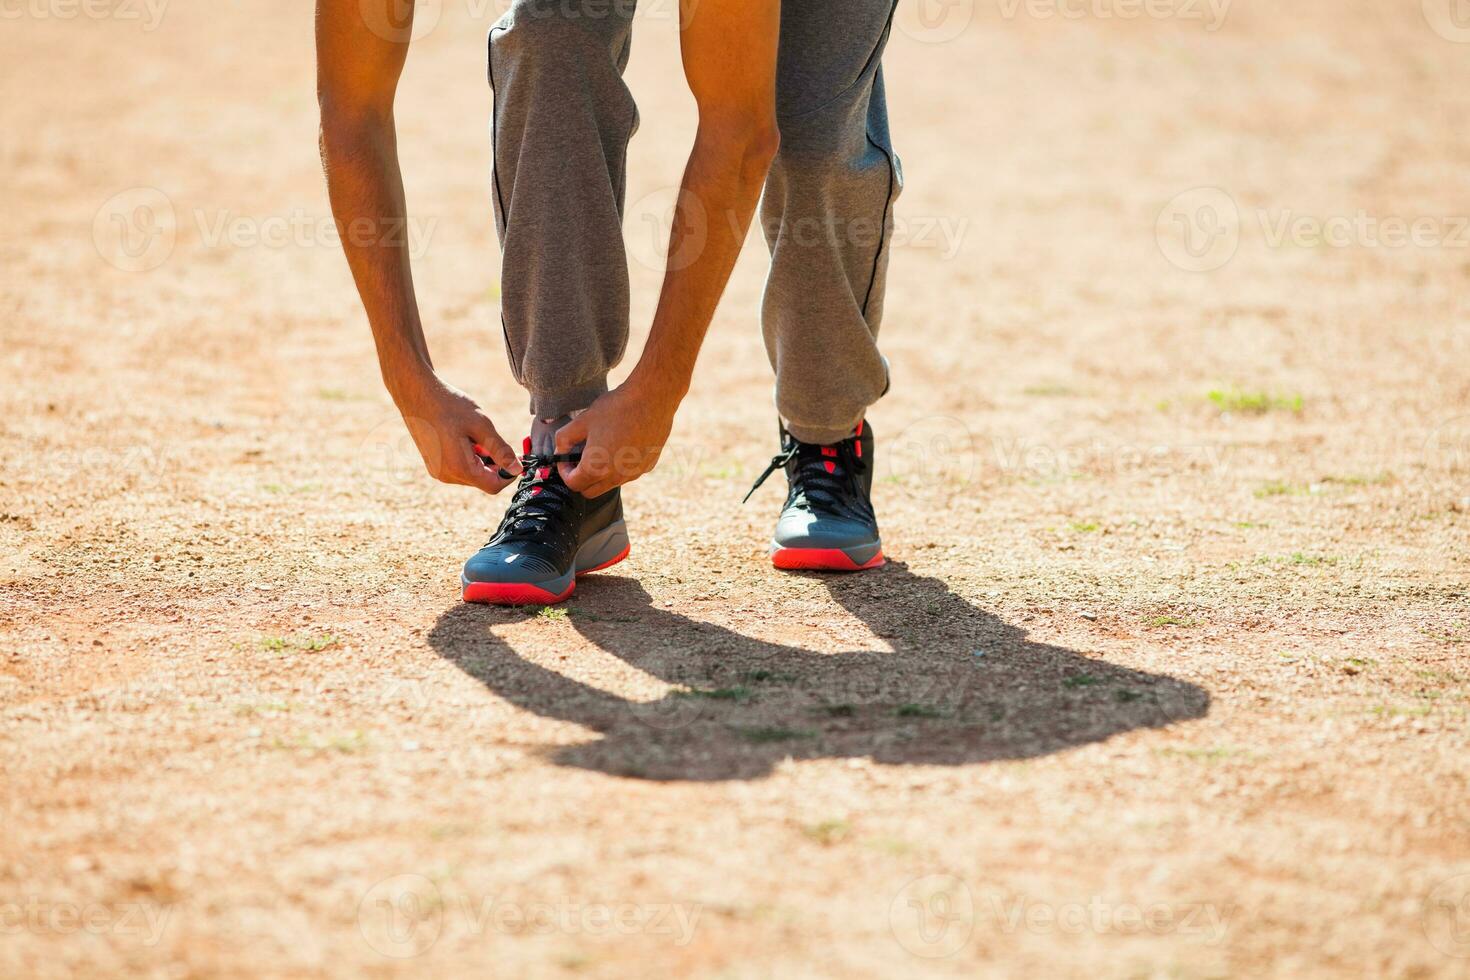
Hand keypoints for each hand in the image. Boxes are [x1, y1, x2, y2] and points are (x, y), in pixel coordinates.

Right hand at [392, 372, 521, 494]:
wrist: (416, 393)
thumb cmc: (449, 405)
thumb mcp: (481, 425)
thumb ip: (501, 450)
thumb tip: (518, 469)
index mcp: (459, 468)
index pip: (493, 486)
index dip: (509, 474)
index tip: (517, 457)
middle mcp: (447, 475)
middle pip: (482, 480)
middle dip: (494, 464)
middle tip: (494, 438)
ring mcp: (438, 471)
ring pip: (471, 474)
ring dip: (481, 458)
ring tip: (474, 434)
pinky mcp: (433, 465)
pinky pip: (459, 468)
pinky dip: (469, 456)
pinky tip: (463, 436)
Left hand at [554, 380, 678, 496]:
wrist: (652, 399)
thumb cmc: (616, 408)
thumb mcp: (583, 420)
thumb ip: (564, 438)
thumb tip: (560, 450)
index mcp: (596, 468)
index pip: (573, 484)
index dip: (564, 472)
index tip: (565, 459)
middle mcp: (616, 477)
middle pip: (590, 491)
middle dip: (581, 478)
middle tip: (579, 459)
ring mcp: (634, 474)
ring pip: (610, 483)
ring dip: (601, 473)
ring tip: (602, 448)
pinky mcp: (647, 466)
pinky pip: (628, 473)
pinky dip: (620, 466)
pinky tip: (623, 443)